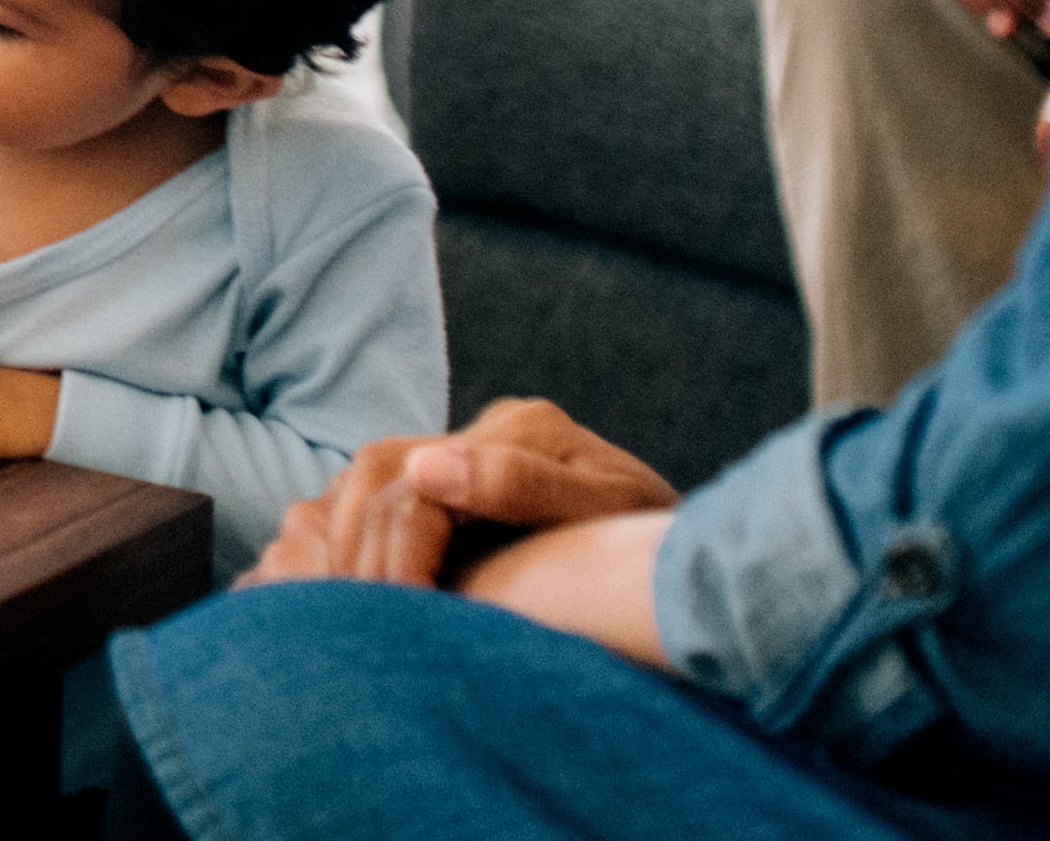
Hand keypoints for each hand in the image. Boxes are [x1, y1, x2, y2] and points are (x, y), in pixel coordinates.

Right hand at [247, 397, 677, 590]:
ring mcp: (473, 450)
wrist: (704, 565)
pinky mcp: (465, 482)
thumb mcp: (607, 517)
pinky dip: (355, 537)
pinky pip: (381, 496)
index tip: (399, 615)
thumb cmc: (664, 553)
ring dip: (345, 541)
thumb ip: (521, 485)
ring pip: (366, 479)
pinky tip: (355, 587)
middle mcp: (491, 429)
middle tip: (355, 622)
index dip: (396, 552)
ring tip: (344, 609)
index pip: (416, 481)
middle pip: (376, 471)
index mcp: (525, 428)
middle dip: (356, 550)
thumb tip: (426, 468)